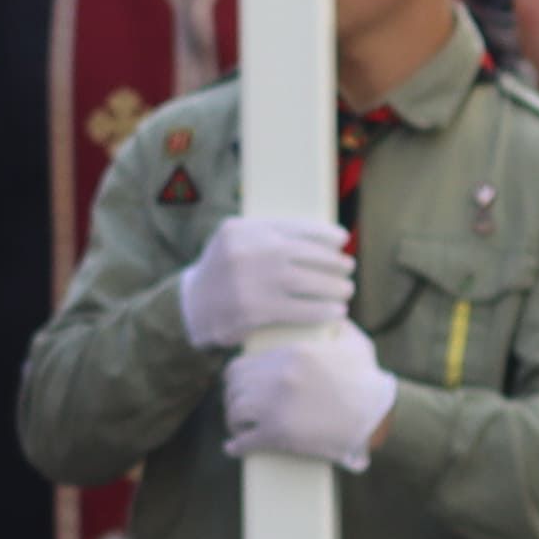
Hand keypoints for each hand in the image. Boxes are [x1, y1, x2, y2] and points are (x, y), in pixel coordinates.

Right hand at [174, 211, 354, 351]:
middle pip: (305, 254)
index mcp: (243, 228)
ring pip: (306, 281)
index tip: (343, 239)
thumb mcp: (235, 241)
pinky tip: (336, 312)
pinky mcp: (253, 311)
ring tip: (346, 290)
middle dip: (333, 261)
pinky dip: (322, 310)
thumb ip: (267, 234)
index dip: (324, 233)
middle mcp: (247, 251)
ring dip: (333, 287)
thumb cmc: (224, 272)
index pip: (294, 226)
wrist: (190, 308)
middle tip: (348, 267)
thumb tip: (322, 236)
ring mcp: (249, 281)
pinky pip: (299, 309)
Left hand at [219, 320, 393, 471]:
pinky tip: (233, 449)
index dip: (235, 377)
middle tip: (238, 407)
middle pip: (233, 389)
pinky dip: (236, 447)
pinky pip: (244, 441)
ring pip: (234, 413)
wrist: (377, 416)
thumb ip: (338, 326)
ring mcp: (274, 407)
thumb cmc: (368, 381)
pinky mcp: (278, 435)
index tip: (238, 384)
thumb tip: (330, 315)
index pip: (240, 365)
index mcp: (289, 355)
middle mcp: (276, 379)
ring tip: (238, 427)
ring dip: (233, 422)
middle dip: (232, 399)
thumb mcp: (355, 344)